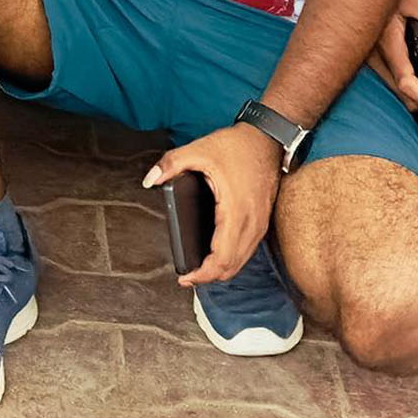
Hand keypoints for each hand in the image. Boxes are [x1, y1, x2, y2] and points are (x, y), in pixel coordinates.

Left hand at [145, 124, 281, 286]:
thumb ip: (171, 164)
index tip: (185, 278)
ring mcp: (260, 223)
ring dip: (221, 270)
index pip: (222, 258)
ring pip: (242, 261)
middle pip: (232, 266)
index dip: (203, 274)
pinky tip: (217, 255)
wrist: (268, 139)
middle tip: (187, 277)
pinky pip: (247, 250)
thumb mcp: (199, 150)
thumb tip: (149, 180)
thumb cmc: (237, 146)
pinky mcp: (262, 220)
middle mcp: (252, 222)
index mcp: (235, 210)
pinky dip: (232, 259)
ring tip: (199, 270)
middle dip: (209, 277)